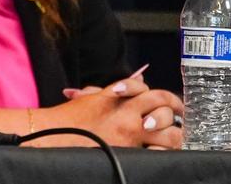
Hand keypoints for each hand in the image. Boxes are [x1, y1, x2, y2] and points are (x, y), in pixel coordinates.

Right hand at [42, 78, 182, 148]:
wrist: (52, 134)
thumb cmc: (69, 118)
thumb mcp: (92, 98)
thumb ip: (117, 88)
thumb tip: (139, 77)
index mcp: (118, 98)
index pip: (150, 91)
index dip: (165, 97)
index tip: (173, 104)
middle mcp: (126, 115)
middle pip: (164, 108)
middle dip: (174, 113)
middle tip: (178, 118)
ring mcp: (129, 135)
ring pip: (169, 133)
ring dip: (172, 134)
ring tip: (169, 136)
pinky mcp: (128, 153)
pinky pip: (159, 153)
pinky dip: (162, 151)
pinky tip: (158, 149)